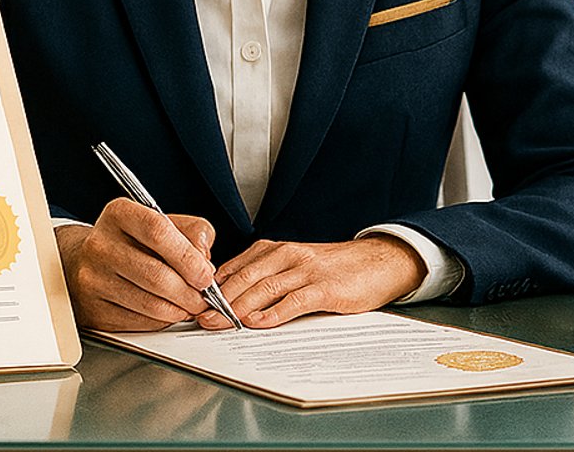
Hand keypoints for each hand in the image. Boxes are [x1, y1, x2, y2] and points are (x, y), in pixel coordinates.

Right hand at [56, 198, 220, 330]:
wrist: (83, 261)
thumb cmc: (130, 241)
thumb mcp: (161, 221)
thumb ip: (192, 231)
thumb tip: (205, 260)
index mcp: (119, 214)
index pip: (157, 231)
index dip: (188, 257)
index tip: (206, 274)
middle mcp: (100, 246)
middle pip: (156, 274)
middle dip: (190, 292)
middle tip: (206, 297)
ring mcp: (92, 280)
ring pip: (149, 303)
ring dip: (180, 310)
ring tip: (191, 305)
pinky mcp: (93, 310)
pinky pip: (138, 322)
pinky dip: (162, 321)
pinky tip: (169, 311)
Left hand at [209, 235, 426, 328]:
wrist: (379, 261)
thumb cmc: (335, 268)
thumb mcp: (296, 265)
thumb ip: (268, 277)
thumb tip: (232, 301)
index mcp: (277, 249)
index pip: (236, 267)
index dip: (213, 287)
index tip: (194, 304)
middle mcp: (289, 255)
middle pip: (246, 277)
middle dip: (219, 300)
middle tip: (200, 318)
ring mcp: (308, 271)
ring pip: (265, 288)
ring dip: (239, 308)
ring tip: (221, 324)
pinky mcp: (326, 288)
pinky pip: (295, 300)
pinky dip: (274, 313)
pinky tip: (259, 323)